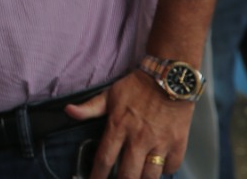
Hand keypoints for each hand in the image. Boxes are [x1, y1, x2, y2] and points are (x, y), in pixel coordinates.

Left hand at [65, 71, 193, 177]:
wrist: (169, 78)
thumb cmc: (137, 86)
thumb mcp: (109, 95)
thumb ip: (89, 108)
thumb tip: (68, 111)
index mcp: (118, 126)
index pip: (104, 159)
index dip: (97, 176)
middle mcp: (139, 138)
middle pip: (128, 174)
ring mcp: (160, 142)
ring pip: (150, 176)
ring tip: (136, 178)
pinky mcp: (178, 143)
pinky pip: (170, 167)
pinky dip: (164, 171)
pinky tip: (157, 169)